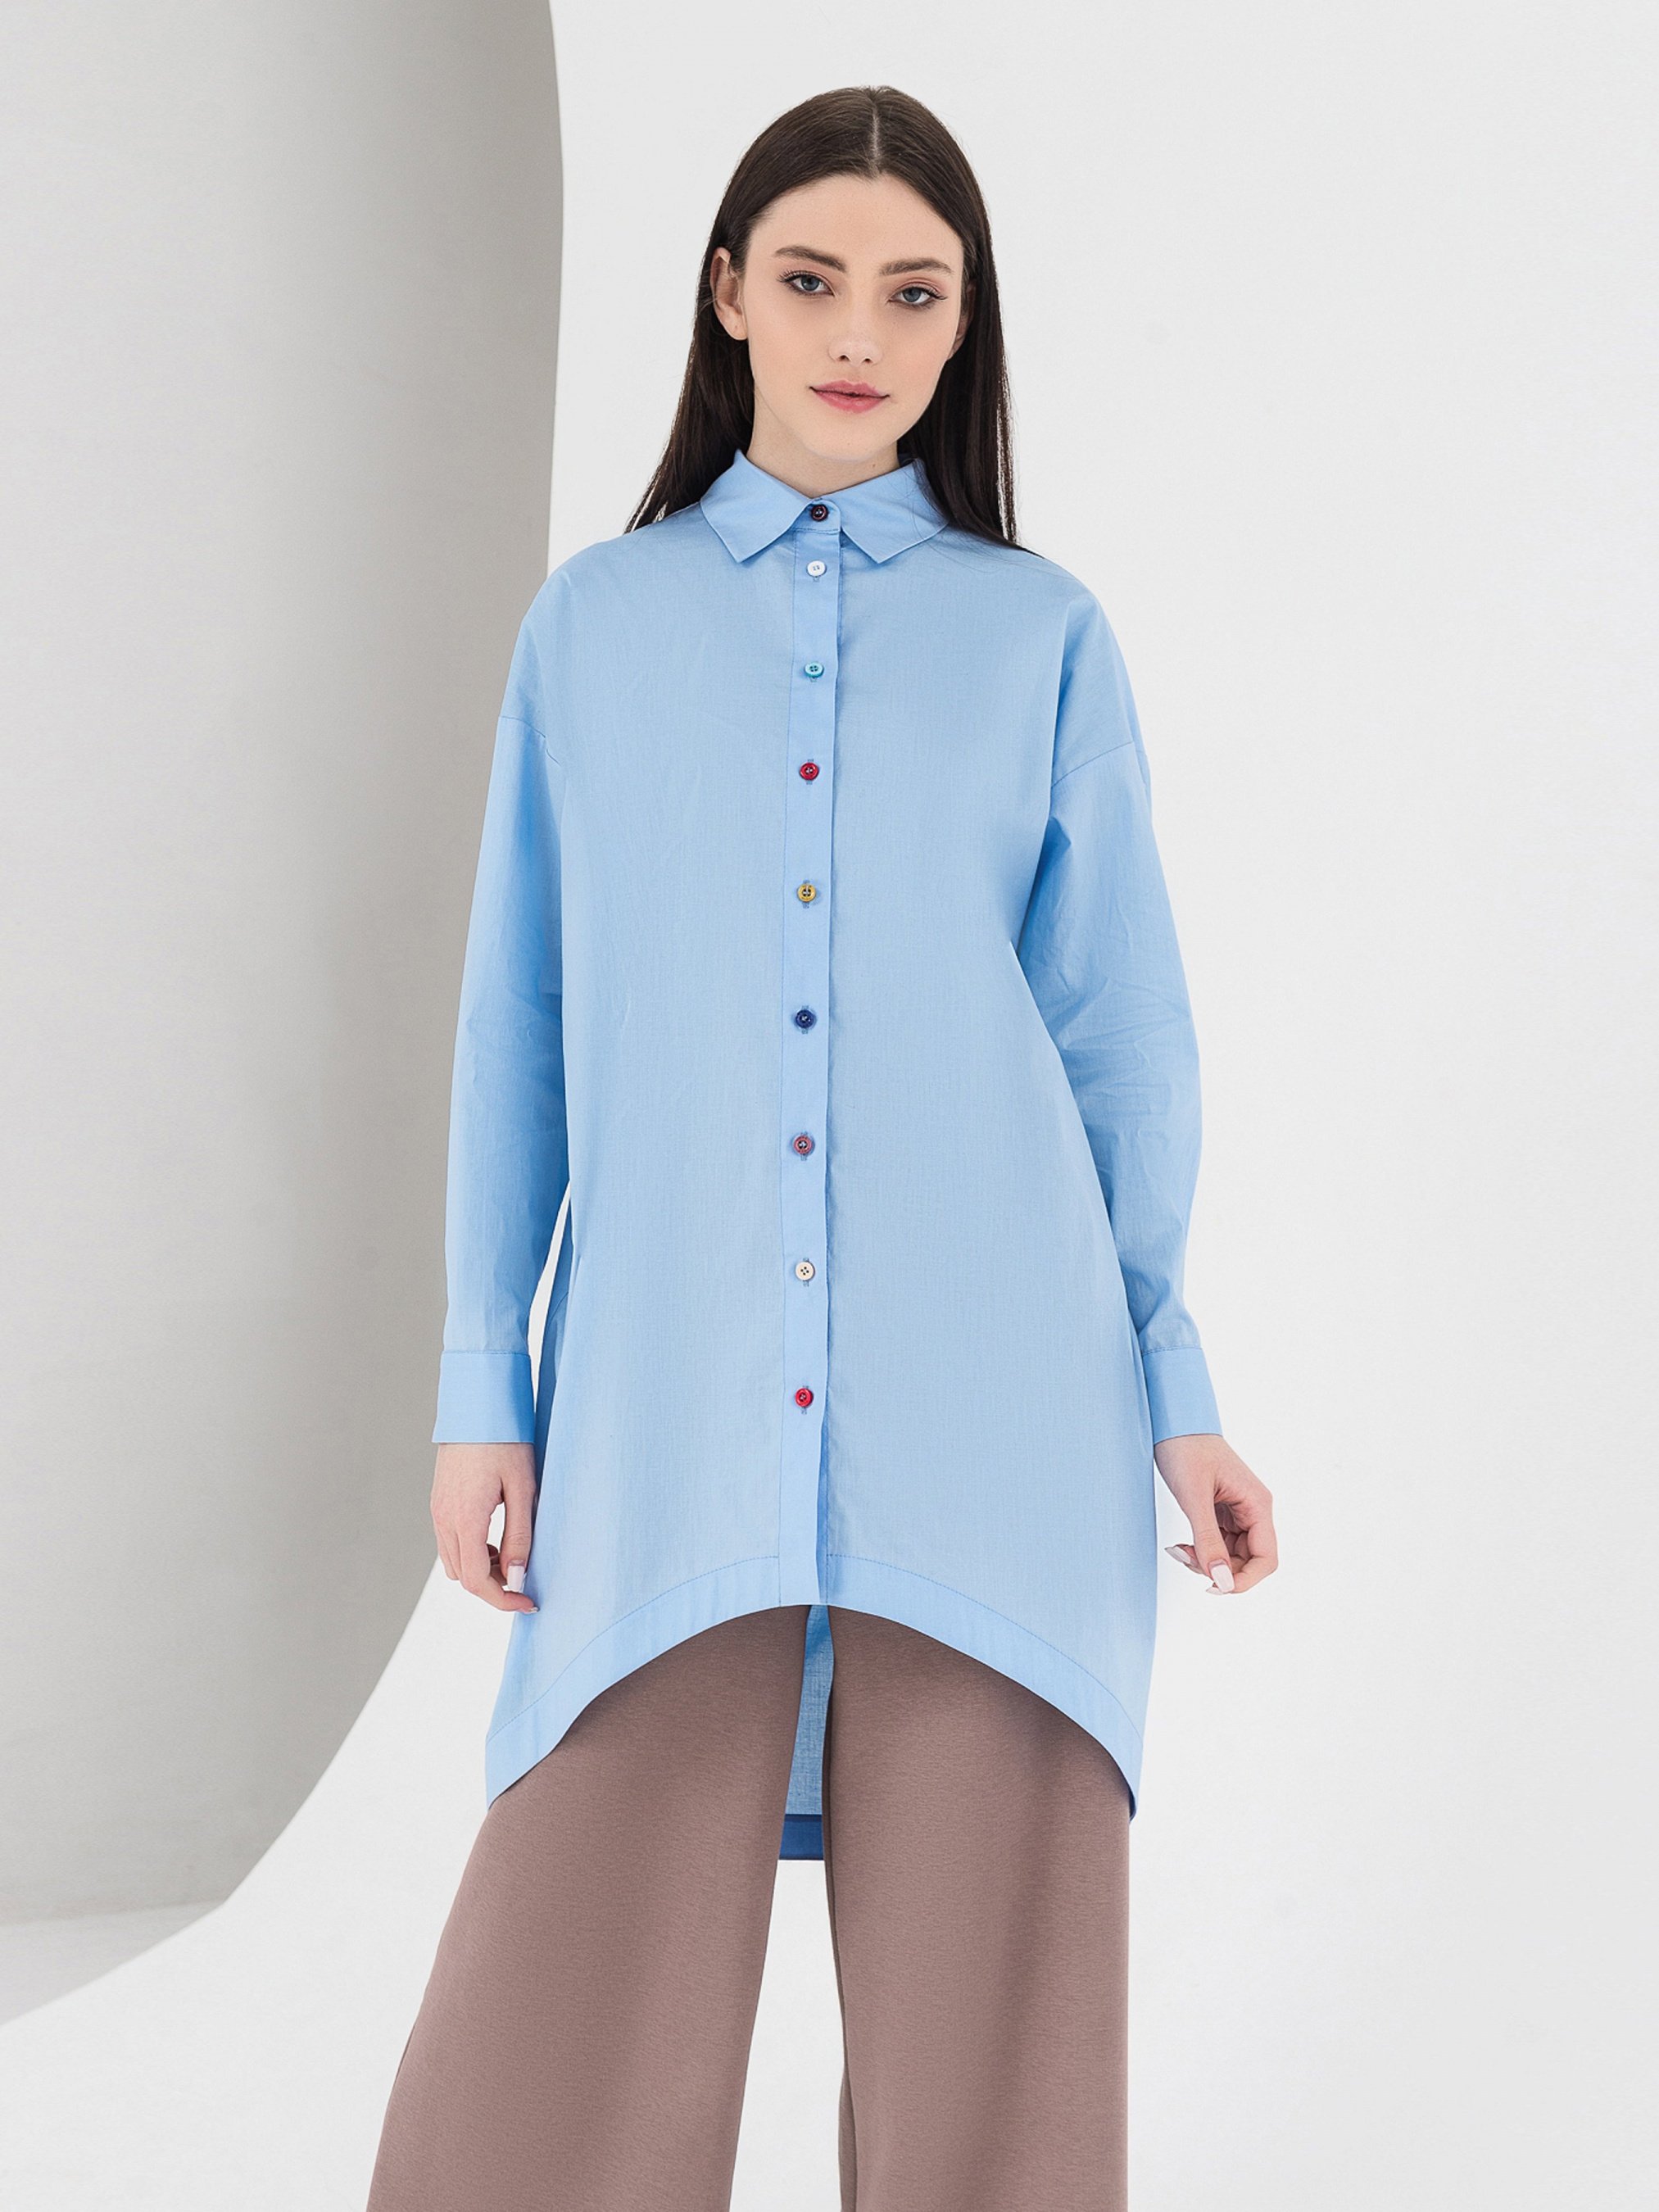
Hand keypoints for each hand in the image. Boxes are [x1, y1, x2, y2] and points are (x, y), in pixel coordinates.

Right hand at [430, 1442, 538, 1611]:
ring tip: (512, 1554)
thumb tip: (516, 1578)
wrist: (478, 1407)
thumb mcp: (522, 1489)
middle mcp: (444, 1519)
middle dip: (493, 1587)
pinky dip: (471, 1552)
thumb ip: (520, 1536)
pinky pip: (449, 1542)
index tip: (528, 1602)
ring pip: (454, 1562)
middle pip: (463, 1577)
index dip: (503, 1600)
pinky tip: (495, 1537)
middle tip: (525, 1577)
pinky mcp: (439, 1503)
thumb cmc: (506, 1442)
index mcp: (465, 1519)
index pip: (477, 1581)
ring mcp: (437, 1511)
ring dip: (481, 1569)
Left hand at [1154, 1432, 1276, 1594]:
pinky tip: (1182, 1545)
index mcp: (1257, 1504)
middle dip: (1219, 1570)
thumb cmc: (1186, 1448)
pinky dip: (1201, 1550)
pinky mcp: (1221, 1511)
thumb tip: (1221, 1580)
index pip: (1266, 1558)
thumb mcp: (1194, 1497)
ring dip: (1207, 1561)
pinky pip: (1218, 1543)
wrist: (1172, 1421)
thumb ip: (1208, 1540)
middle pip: (1248, 1561)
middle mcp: (1253, 1510)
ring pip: (1231, 1555)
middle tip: (1186, 1559)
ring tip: (1179, 1550)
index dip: (1245, 1580)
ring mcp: (1237, 1511)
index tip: (1216, 1586)